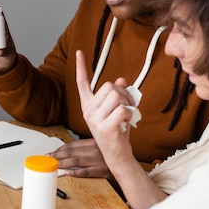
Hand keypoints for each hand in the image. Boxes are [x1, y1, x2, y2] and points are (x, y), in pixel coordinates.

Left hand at [49, 139, 110, 177]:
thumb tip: (72, 148)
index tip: (54, 151)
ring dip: (63, 163)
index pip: (74, 144)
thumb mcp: (103, 144)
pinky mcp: (102, 171)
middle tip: (49, 158)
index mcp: (95, 142)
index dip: (61, 148)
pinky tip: (67, 173)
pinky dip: (75, 172)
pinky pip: (85, 172)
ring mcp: (98, 161)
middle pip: (72, 152)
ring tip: (54, 165)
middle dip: (58, 155)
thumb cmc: (115, 153)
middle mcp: (96, 150)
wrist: (129, 164)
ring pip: (76, 161)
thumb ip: (90, 144)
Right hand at [74, 50, 135, 169]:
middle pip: (109, 86)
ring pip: (117, 96)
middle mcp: (88, 111)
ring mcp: (95, 119)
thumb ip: (117, 95)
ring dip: (128, 104)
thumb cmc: (117, 132)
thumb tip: (121, 80)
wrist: (118, 155)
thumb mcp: (116, 110)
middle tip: (129, 106)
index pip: (82, 83)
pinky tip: (127, 123)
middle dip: (124, 93)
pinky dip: (130, 114)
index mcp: (88, 105)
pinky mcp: (105, 127)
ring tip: (128, 115)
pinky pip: (123, 110)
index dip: (81, 67)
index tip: (79, 52)